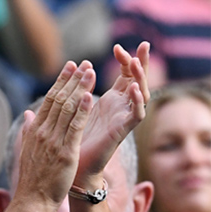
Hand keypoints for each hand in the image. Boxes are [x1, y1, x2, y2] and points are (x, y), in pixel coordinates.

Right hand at [16, 62, 96, 209]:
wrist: (32, 200)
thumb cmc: (33, 178)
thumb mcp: (28, 150)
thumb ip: (30, 130)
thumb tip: (29, 114)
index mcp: (35, 131)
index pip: (49, 100)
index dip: (61, 82)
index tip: (70, 67)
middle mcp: (43, 132)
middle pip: (59, 100)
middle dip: (72, 80)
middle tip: (84, 63)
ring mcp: (53, 142)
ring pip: (68, 109)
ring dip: (80, 88)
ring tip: (91, 72)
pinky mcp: (65, 152)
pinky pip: (75, 127)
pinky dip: (82, 110)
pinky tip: (90, 96)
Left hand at [76, 42, 149, 181]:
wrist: (76, 166)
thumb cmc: (75, 140)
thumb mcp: (74, 111)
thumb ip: (75, 94)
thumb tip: (68, 76)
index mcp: (111, 100)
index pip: (123, 75)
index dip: (124, 60)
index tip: (118, 46)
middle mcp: (121, 107)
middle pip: (137, 79)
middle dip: (140, 62)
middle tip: (143, 44)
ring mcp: (124, 118)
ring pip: (140, 93)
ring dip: (139, 77)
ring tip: (135, 62)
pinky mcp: (123, 131)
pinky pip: (136, 114)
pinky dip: (137, 100)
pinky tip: (134, 88)